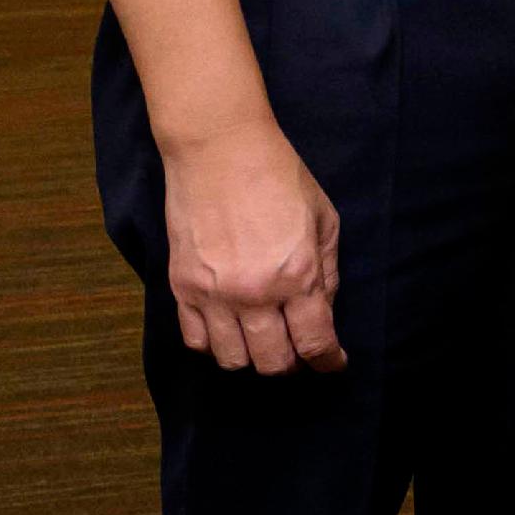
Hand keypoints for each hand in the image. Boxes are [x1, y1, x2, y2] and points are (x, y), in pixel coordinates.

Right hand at [161, 121, 345, 374]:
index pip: (315, 343)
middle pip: (272, 362)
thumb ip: (327, 272)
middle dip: (291, 365)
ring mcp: (213, 294)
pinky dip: (214, 345)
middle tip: (298, 352)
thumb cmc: (281, 177)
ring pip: (231, 360)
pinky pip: (195, 340)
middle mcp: (254, 294)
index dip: (327, 362)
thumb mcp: (324, 220)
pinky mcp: (181, 287)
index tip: (332, 364)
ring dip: (252, 358)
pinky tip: (228, 331)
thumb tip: (324, 311)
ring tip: (263, 342)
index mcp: (298, 276)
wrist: (219, 150)